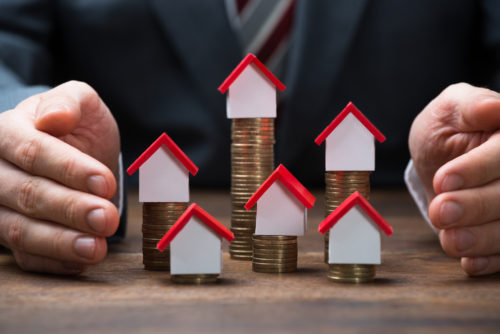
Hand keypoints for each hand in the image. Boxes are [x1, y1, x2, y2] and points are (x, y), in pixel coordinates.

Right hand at [0, 81, 119, 273]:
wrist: (75, 150)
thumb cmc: (76, 126)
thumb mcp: (80, 102)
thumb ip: (69, 102)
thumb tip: (53, 117)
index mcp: (7, 133)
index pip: (32, 152)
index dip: (69, 169)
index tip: (105, 182)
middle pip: (27, 194)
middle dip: (70, 209)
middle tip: (108, 219)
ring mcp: (0, 207)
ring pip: (20, 230)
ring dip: (61, 242)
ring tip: (96, 248)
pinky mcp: (12, 234)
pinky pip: (25, 255)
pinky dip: (54, 262)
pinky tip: (82, 262)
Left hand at [409, 83, 499, 275]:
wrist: (442, 159)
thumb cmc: (448, 129)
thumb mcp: (450, 109)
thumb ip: (470, 105)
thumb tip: (493, 107)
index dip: (478, 168)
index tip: (444, 179)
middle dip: (476, 206)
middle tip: (440, 212)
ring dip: (484, 238)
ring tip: (450, 241)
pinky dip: (492, 260)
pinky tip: (470, 263)